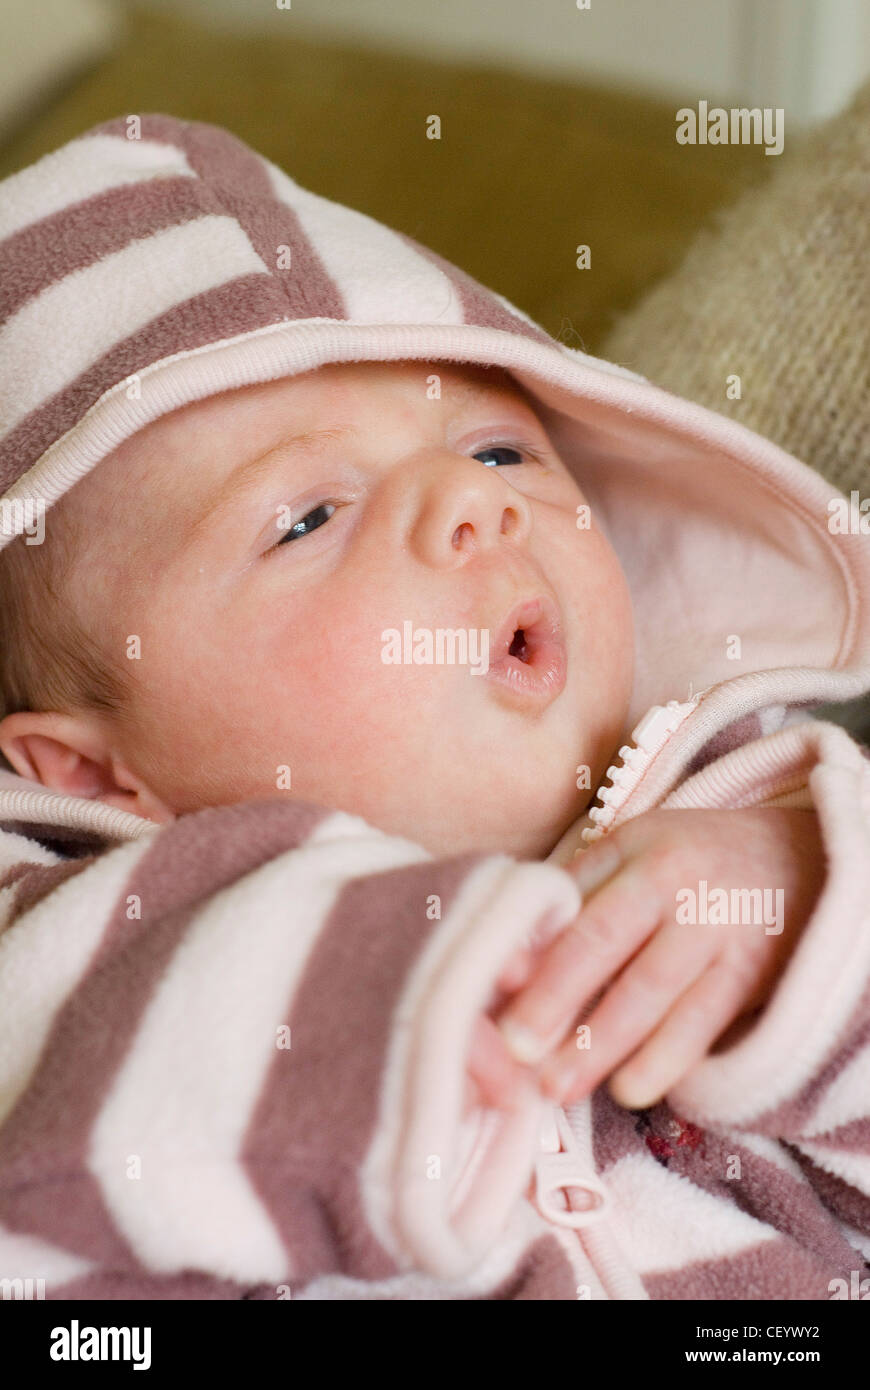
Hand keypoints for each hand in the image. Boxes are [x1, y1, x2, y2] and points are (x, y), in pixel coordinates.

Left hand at [493, 807, 825, 1109]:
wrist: (796, 862)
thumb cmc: (690, 860)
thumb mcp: (634, 849)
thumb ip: (576, 889)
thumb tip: (508, 948)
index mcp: (634, 850)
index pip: (574, 903)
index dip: (533, 950)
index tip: (491, 988)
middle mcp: (674, 886)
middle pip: (605, 943)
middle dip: (557, 998)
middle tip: (515, 1048)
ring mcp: (715, 930)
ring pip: (652, 992)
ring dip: (603, 1044)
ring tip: (558, 1086)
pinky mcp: (748, 975)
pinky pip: (702, 1022)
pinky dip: (665, 1058)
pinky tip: (629, 1088)